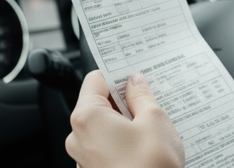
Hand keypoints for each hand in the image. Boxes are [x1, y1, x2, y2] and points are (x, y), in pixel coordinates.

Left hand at [66, 71, 184, 167]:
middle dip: (123, 103)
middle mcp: (78, 138)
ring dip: (125, 124)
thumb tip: (135, 82)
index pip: (95, 79)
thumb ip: (142, 95)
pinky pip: (106, 147)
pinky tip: (144, 149)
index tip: (135, 79)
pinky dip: (122, 143)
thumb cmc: (151, 167)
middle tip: (148, 107)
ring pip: (103, 127)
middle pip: (98, 104)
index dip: (117, 75)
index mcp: (87, 117)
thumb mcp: (154, 120)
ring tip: (149, 131)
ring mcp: (84, 159)